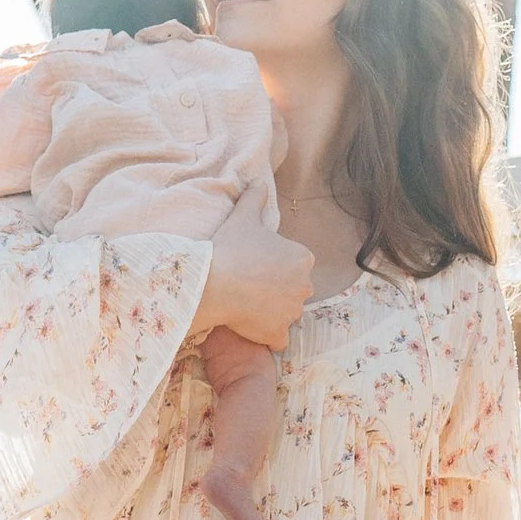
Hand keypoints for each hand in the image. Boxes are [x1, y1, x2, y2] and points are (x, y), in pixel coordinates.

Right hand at [193, 196, 312, 349]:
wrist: (215, 282)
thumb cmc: (231, 247)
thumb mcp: (244, 216)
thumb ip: (255, 198)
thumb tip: (259, 181)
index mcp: (302, 258)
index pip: (294, 265)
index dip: (274, 266)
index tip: (254, 265)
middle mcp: (305, 286)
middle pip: (293, 290)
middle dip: (277, 290)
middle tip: (249, 285)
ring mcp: (293, 312)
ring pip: (286, 313)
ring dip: (272, 312)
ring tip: (246, 304)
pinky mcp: (279, 333)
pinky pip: (278, 338)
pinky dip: (268, 335)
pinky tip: (251, 326)